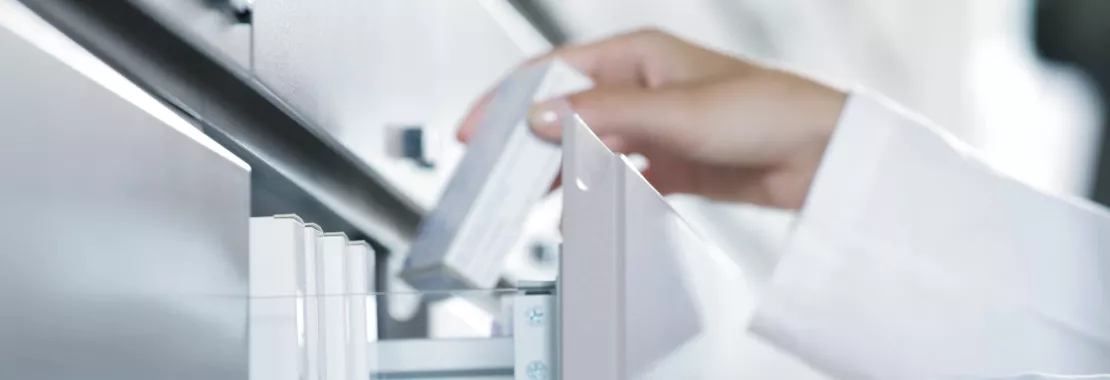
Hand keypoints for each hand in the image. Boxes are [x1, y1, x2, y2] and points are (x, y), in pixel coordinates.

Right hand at [457, 29, 846, 209]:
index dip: (509, 100)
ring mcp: (654, 127)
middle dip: (529, 144)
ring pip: (589, 149)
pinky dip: (598, 198)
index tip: (477, 130)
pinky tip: (579, 215)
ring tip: (529, 201)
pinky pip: (619, 180)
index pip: (554, 72)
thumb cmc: (765, 110)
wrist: (822, 156)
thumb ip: (604, 115)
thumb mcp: (675, 110)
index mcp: (637, 56)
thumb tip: (541, 117)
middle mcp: (641, 88)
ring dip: (561, 175)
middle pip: (566, 114)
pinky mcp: (670, 164)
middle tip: (494, 176)